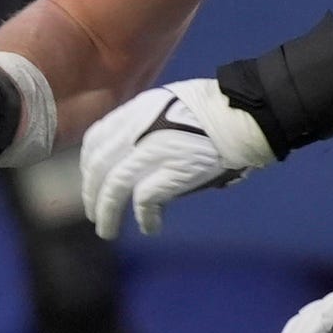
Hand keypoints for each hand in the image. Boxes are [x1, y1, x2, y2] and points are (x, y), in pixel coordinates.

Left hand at [80, 78, 273, 236]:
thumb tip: (139, 155)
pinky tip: (150, 228)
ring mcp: (152, 151)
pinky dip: (144, 218)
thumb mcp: (172, 103)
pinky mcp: (170, 172)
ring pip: (113, 187)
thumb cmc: (218, 108)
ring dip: (107, 212)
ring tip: (107, 230)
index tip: (91, 180)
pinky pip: (144, 201)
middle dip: (92, 193)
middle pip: (100, 165)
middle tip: (94, 213)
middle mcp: (137, 128)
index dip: (89, 163)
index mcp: (137, 109)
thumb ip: (150, 124)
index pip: (97, 138)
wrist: (242, 115)